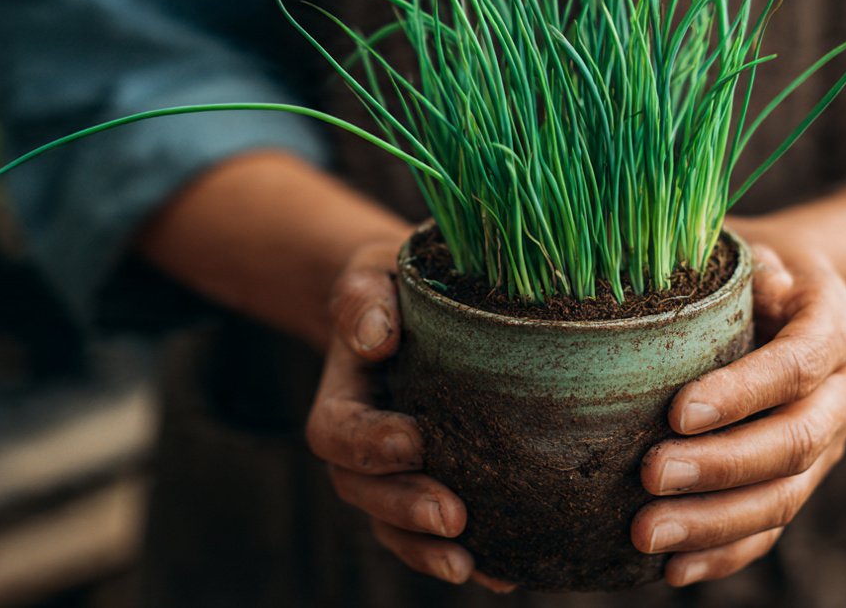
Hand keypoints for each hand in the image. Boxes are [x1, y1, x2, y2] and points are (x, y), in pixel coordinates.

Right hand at [304, 240, 515, 592]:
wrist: (416, 310)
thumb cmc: (396, 286)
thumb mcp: (374, 273)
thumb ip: (364, 299)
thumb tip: (374, 338)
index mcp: (343, 399)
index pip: (338, 433)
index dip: (369, 445)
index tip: (412, 442)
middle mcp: (362, 449)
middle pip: (366, 493)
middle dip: (406, 511)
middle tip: (453, 517)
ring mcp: (396, 477)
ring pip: (396, 528)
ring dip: (428, 550)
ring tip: (470, 565)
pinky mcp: (436, 489)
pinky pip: (440, 535)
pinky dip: (472, 558)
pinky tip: (507, 573)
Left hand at [632, 220, 845, 585]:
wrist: (793, 291)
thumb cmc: (748, 264)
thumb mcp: (741, 241)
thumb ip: (724, 253)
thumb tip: (713, 274)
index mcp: (835, 323)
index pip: (798, 364)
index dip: (744, 392)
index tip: (679, 412)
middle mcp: (845, 389)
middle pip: (796, 441)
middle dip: (723, 467)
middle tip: (651, 477)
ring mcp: (829, 441)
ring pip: (785, 496)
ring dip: (715, 523)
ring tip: (646, 534)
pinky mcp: (801, 479)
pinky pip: (770, 528)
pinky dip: (723, 553)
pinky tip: (672, 569)